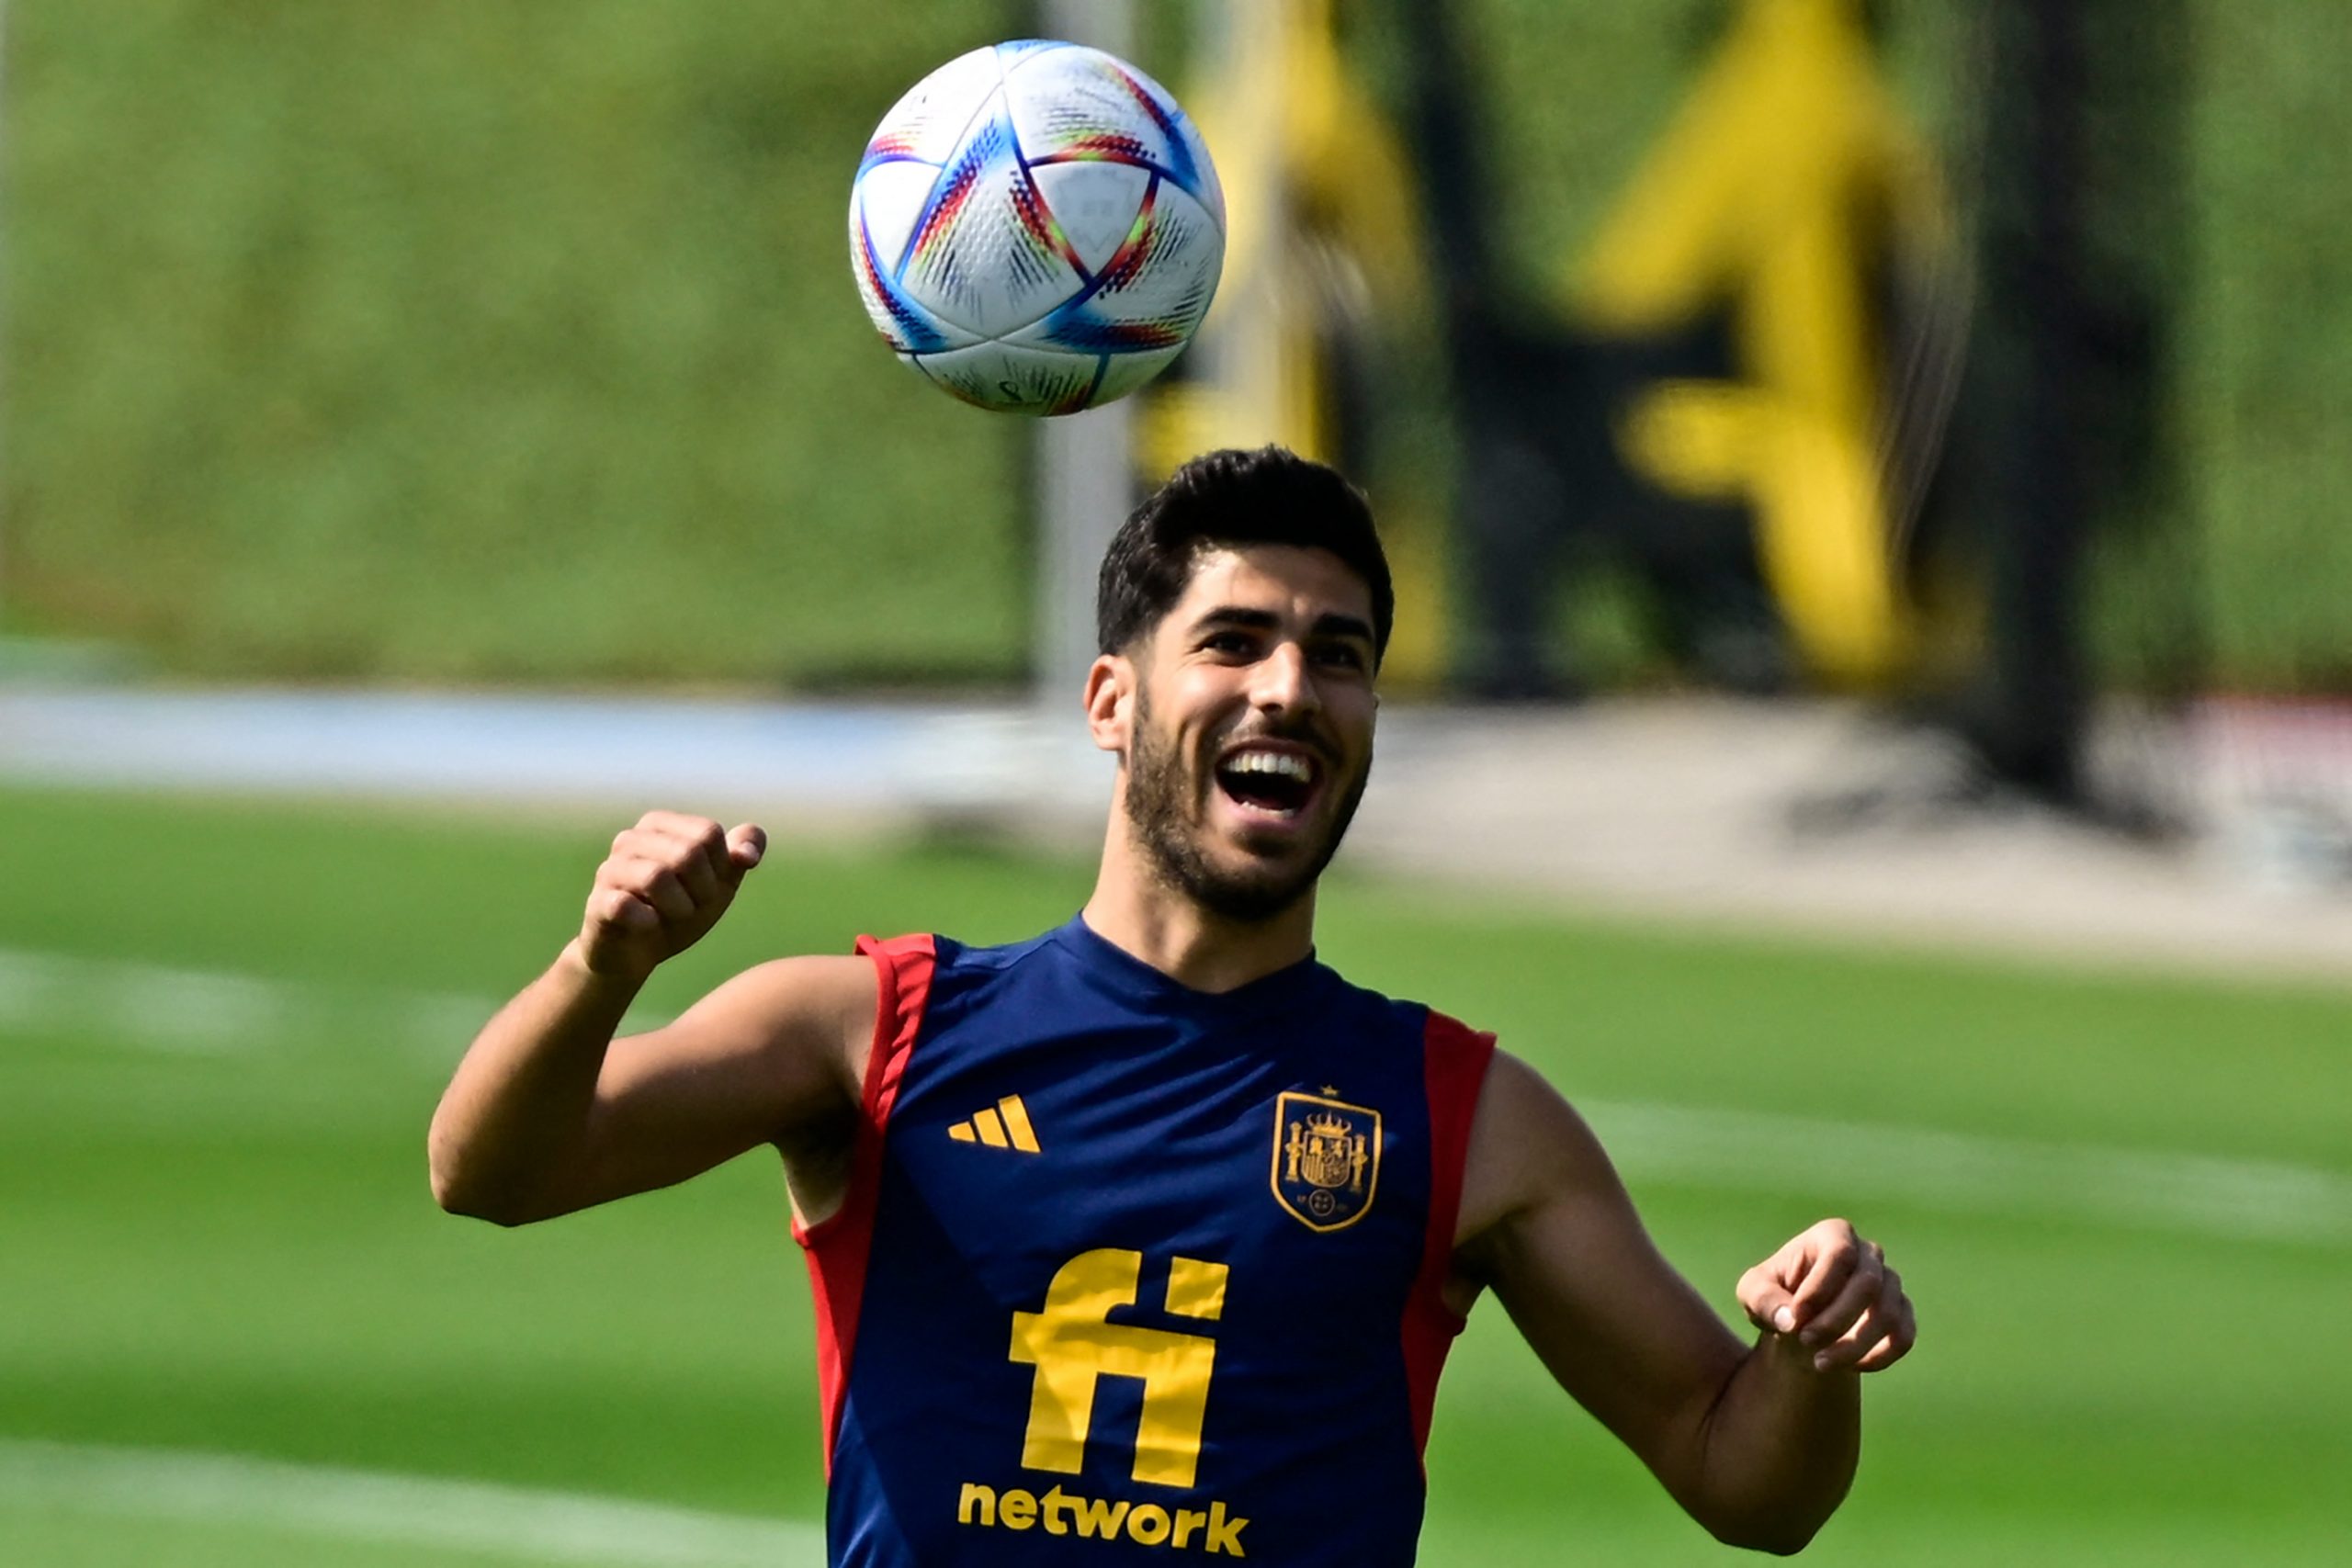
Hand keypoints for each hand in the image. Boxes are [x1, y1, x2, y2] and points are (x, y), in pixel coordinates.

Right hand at [575, 811, 765, 983]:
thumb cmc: (678, 909)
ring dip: (679, 908)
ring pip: (658, 877)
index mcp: (660, 825)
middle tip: (690, 908)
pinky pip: (627, 906)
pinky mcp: (598, 903)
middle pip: (688, 853)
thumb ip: (741, 853)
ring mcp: (609, 870)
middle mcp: (630, 839)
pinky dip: (649, 922)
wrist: (636, 954)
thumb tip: (748, 855)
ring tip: (669, 917)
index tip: (706, 889)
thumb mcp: (719, 881)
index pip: (708, 833)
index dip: (718, 870)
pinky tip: (648, 926)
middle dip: (702, 891)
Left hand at [1737, 1218, 1914, 1373]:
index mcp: (1833, 1234)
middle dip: (1836, 1320)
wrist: (1799, 1324)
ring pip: (1889, 1313)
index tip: (1794, 1319)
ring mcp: (1890, 1282)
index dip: (1819, 1290)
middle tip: (1805, 1342)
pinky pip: (1903, 1336)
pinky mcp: (1901, 1313)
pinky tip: (1851, 1367)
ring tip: (1820, 1363)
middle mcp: (1868, 1253)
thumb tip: (1790, 1320)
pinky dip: (1879, 1357)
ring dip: (1855, 1345)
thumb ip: (1764, 1300)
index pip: (1839, 1255)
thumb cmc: (1774, 1298)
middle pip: (1868, 1283)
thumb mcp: (1752, 1293)